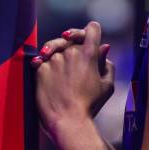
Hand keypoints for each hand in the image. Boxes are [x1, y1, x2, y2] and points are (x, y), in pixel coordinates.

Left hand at [34, 22, 114, 136]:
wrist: (68, 120)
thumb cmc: (90, 105)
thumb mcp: (107, 86)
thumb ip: (107, 64)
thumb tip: (103, 49)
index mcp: (90, 54)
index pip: (92, 29)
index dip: (92, 31)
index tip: (89, 35)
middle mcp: (72, 52)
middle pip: (71, 37)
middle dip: (73, 43)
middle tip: (71, 49)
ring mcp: (55, 58)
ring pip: (56, 47)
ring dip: (57, 52)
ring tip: (57, 63)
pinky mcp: (41, 68)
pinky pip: (42, 59)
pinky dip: (44, 63)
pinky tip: (45, 69)